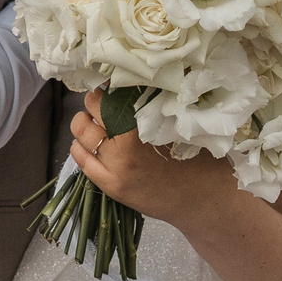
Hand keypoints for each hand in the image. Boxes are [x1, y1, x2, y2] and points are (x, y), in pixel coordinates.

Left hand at [68, 90, 241, 229]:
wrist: (201, 198)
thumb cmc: (196, 157)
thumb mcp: (178, 123)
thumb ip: (154, 104)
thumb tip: (135, 82)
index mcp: (144, 121)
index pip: (111, 92)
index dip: (108, 87)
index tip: (111, 86)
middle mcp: (126, 141)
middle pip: (91, 107)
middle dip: (94, 102)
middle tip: (102, 104)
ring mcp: (116, 165)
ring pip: (81, 132)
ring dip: (83, 123)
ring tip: (93, 124)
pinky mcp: (111, 186)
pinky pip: (81, 160)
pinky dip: (80, 147)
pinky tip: (87, 144)